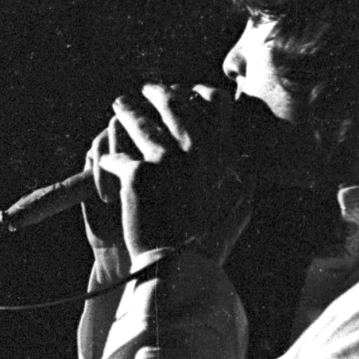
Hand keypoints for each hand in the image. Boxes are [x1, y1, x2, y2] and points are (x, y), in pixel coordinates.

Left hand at [83, 83, 254, 265]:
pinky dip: (109, 162)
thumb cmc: (209, 242)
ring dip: (126, 113)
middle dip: (154, 93)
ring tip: (119, 110)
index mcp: (221, 151)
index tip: (183, 92)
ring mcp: (165, 158)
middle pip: (170, 102)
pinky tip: (106, 166)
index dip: (195, 93)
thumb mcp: (238, 208)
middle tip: (143, 92)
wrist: (181, 267)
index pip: (212, 102)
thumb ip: (246, 182)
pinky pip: (116, 156)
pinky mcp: (137, 174)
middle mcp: (195, 148)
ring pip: (137, 121)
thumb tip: (252, 166)